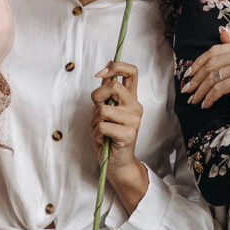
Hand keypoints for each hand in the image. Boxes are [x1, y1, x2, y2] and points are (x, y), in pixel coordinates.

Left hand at [90, 61, 148, 212]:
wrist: (116, 163)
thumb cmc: (108, 136)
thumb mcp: (104, 111)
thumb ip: (106, 92)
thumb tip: (104, 70)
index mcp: (130, 98)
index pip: (131, 71)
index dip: (115, 67)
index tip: (100, 74)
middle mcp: (135, 106)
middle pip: (113, 86)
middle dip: (96, 96)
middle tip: (96, 111)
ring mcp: (133, 120)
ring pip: (103, 109)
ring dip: (94, 122)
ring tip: (100, 131)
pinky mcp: (128, 134)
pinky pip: (102, 126)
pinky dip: (96, 134)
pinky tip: (103, 140)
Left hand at [182, 27, 229, 124]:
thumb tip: (221, 31)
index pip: (215, 50)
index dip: (198, 62)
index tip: (188, 74)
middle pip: (211, 63)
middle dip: (196, 78)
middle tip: (186, 89)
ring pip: (212, 77)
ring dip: (199, 91)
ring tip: (193, 100)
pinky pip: (217, 89)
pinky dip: (208, 98)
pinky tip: (205, 105)